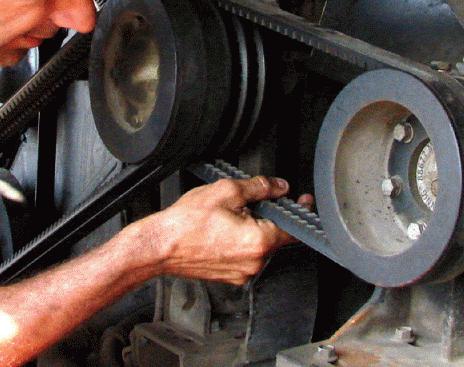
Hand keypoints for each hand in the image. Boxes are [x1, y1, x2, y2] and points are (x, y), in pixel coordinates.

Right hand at [143, 176, 307, 284]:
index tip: (303, 202)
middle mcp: (254, 262)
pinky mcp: (231, 276)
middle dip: (265, 216)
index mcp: (258, 241)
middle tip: (243, 204)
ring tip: (224, 218)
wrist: (161, 245)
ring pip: (258, 246)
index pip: (293, 228)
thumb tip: (278, 186)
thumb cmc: (186, 223)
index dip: (298, 211)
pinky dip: (239, 243)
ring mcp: (242, 272)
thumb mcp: (226, 191)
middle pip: (274, 235)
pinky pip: (244, 256)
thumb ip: (259, 187)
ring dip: (250, 230)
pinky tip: (220, 231)